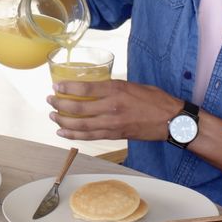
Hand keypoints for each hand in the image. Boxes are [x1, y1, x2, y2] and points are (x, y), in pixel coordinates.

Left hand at [46, 80, 182, 140]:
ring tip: (52, 116)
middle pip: (78, 107)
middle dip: (60, 104)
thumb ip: (113, 87)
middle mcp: (112, 107)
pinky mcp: (115, 135)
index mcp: (116, 89)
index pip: (85, 88)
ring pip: (81, 125)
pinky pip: (90, 136)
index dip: (67, 88)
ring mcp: (112, 123)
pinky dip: (74, 135)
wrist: (171, 120)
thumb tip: (95, 87)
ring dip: (63, 121)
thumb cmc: (154, 99)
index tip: (56, 85)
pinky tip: (63, 132)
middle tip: (50, 100)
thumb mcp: (132, 84)